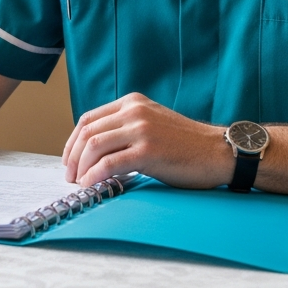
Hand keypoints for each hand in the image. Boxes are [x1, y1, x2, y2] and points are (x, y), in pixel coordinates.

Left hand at [62, 93, 230, 188]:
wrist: (219, 152)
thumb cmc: (186, 144)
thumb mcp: (151, 123)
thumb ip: (125, 128)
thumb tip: (94, 150)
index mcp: (132, 102)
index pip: (88, 119)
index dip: (73, 141)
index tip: (69, 160)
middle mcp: (134, 111)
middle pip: (88, 132)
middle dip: (73, 157)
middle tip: (70, 176)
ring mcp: (141, 129)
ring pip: (94, 146)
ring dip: (81, 168)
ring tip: (80, 182)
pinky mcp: (148, 151)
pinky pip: (110, 164)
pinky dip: (95, 176)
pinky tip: (92, 185)